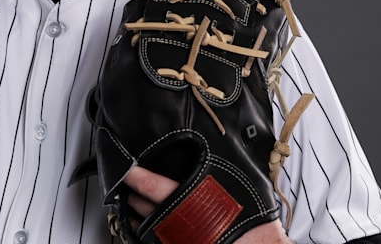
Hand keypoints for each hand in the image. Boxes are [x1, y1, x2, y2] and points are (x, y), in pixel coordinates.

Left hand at [123, 166, 292, 243]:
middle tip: (129, 186)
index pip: (153, 186)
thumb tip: (216, 146)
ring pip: (147, 228)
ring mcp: (179, 239)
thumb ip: (220, 167)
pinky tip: (147, 230)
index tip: (127, 170)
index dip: (136, 177)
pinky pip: (158, 241)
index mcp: (191, 199)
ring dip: (138, 217)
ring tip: (133, 208)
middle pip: (145, 207)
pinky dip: (150, 234)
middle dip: (135, 196)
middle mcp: (180, 221)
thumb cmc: (253, 217)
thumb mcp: (238, 182)